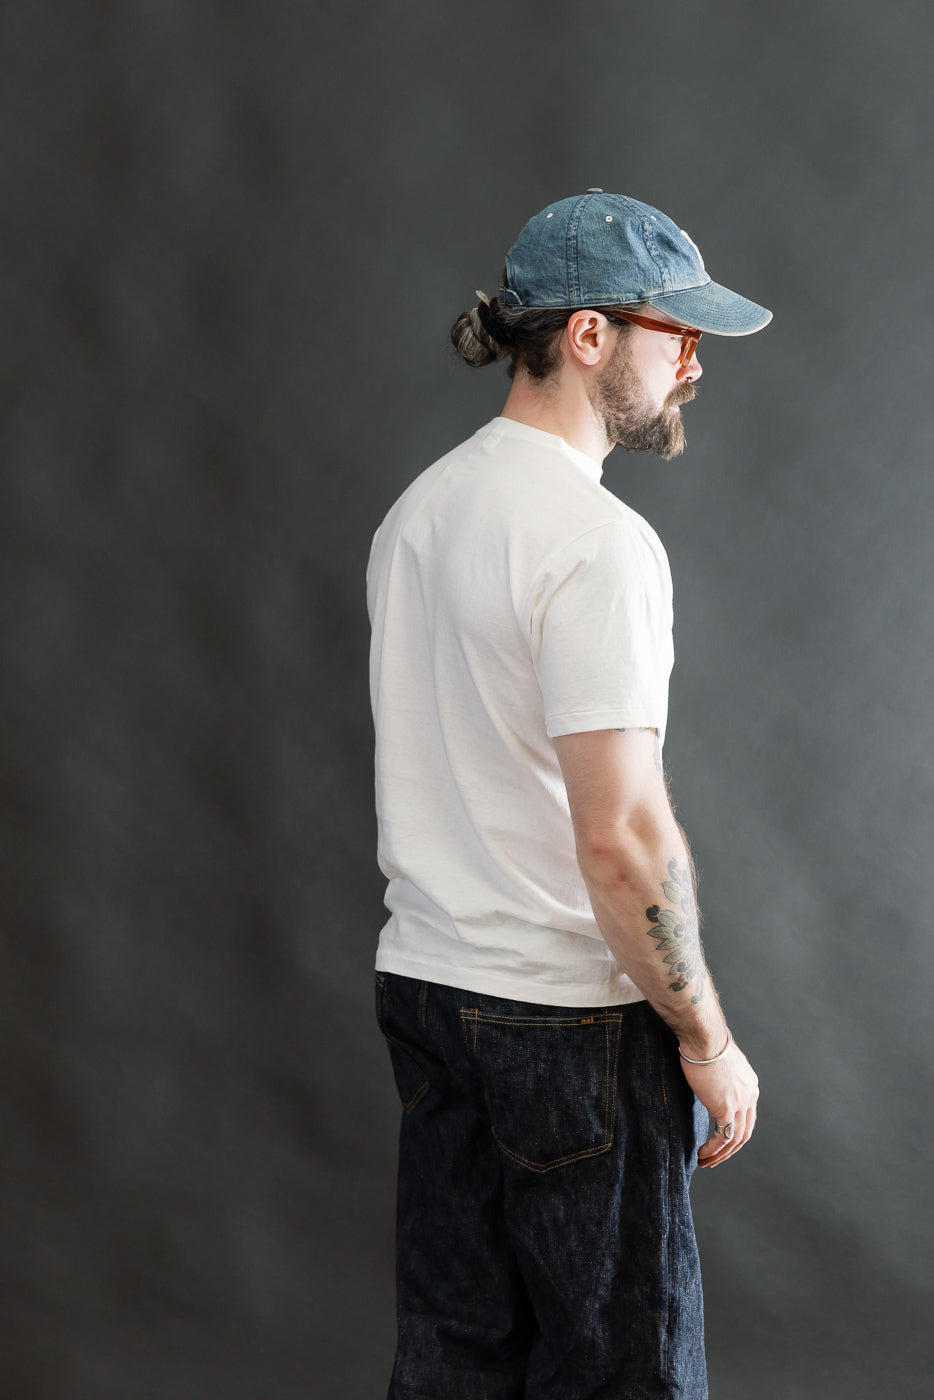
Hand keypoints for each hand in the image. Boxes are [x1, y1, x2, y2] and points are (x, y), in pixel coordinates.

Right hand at [680, 1040, 758, 1167]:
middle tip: (714, 1159)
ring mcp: (740, 1102)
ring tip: (705, 1162)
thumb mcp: (718, 1063)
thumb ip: (719, 1079)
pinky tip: (701, 1153)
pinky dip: (713, 1149)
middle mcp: (749, 1096)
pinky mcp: (726, 1107)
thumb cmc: (705, 1043)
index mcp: (749, 1085)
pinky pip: (723, 1137)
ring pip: (735, 1139)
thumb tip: (707, 1084)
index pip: (747, 1117)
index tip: (720, 1141)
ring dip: (720, 1155)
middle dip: (730, 1150)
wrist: (704, 1038)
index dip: (735, 1132)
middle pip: (745, 1132)